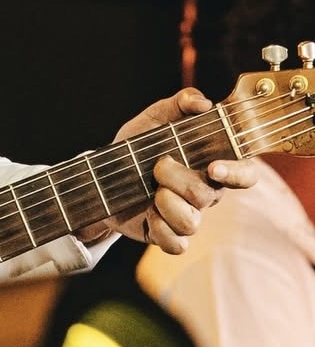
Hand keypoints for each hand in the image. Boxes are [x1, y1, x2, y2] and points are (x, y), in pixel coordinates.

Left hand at [107, 86, 258, 253]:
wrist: (101, 174)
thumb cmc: (137, 145)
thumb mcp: (154, 118)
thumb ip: (179, 104)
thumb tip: (202, 103)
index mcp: (210, 165)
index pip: (245, 174)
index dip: (237, 173)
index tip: (213, 167)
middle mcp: (205, 193)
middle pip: (206, 195)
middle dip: (176, 178)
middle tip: (157, 166)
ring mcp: (188, 216)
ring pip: (191, 222)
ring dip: (165, 204)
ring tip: (151, 191)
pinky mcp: (168, 235)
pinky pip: (175, 243)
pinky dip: (159, 228)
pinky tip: (148, 214)